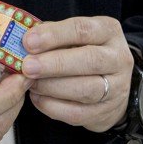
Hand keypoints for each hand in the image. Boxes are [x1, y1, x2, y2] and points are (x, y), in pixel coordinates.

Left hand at [21, 16, 134, 132]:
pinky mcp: (106, 112)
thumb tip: (24, 41)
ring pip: (85, 89)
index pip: (83, 29)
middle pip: (89, 60)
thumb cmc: (84, 52)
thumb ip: (52, 36)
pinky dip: (53, 107)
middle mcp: (119, 58)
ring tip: (30, 82)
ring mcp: (117, 88)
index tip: (29, 41)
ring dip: (52, 87)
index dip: (54, 35)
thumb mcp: (74, 36)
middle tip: (27, 66)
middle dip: (54, 64)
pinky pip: (78, 113)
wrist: (111, 84)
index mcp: (109, 31)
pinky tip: (37, 98)